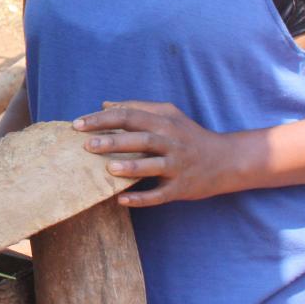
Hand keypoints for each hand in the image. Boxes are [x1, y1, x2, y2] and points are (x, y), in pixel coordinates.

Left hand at [74, 100, 241, 207]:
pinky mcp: (181, 188)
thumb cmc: (189, 135)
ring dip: (130, 168)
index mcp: (164, 123)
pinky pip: (160, 195)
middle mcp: (171, 142)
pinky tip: (121, 200)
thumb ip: (137, 107)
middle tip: (87, 145)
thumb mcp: (169, 115)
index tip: (77, 124)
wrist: (227, 160)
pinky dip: (141, 198)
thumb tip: (104, 104)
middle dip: (113, 141)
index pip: (129, 115)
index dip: (103, 119)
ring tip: (107, 169)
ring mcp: (177, 166)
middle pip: (140, 139)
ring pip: (153, 166)